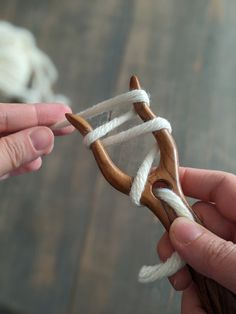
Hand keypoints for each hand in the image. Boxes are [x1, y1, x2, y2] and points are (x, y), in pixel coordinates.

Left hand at [0, 102, 72, 178]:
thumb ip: (14, 149)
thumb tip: (45, 136)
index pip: (7, 113)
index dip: (37, 112)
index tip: (64, 112)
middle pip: (9, 126)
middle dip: (36, 128)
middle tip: (64, 128)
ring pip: (6, 144)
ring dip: (30, 146)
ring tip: (49, 149)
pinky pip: (0, 161)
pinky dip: (16, 162)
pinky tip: (32, 164)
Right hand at [157, 167, 235, 312]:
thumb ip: (219, 252)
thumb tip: (179, 230)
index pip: (220, 187)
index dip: (189, 180)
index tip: (159, 186)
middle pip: (201, 222)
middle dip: (179, 240)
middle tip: (167, 257)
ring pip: (198, 255)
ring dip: (186, 275)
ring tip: (188, 295)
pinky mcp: (231, 280)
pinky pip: (206, 280)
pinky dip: (197, 295)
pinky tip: (199, 309)